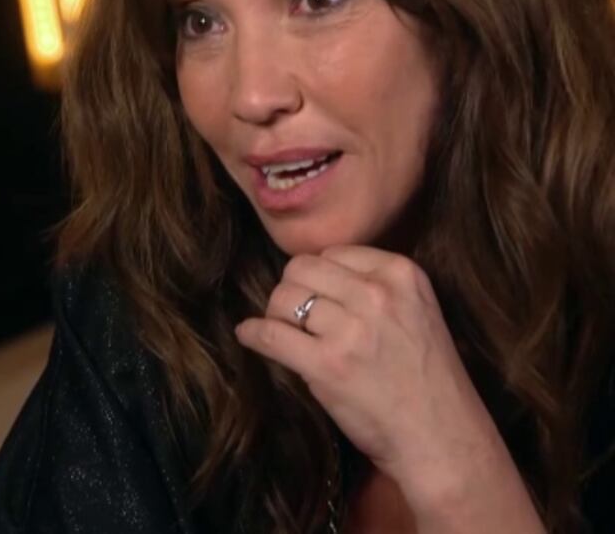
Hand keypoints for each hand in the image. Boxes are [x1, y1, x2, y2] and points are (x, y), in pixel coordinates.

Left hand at [233, 246, 517, 514]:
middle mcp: (377, 294)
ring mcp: (352, 329)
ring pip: (282, 298)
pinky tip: (249, 337)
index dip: (318, 278)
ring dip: (277, 316)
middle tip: (298, 319)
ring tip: (289, 336)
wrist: (442, 438)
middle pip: (300, 269)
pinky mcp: (327, 364)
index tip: (320, 301)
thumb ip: (371, 287)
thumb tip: (307, 275)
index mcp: (401, 273)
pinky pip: (269, 333)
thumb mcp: (414, 312)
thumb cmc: (427, 380)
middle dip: (292, 292)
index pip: (332, 253)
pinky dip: (252, 334)